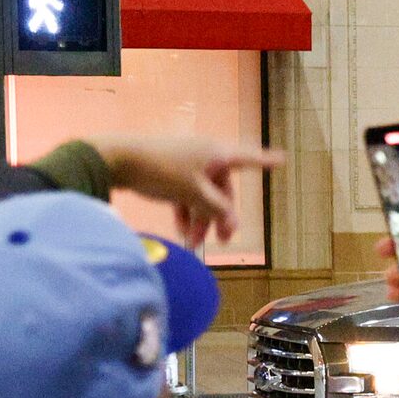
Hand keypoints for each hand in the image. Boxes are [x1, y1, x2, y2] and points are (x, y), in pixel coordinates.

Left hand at [92, 134, 282, 247]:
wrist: (115, 160)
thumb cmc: (161, 171)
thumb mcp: (194, 193)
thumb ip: (217, 210)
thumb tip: (232, 223)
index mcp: (216, 154)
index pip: (248, 159)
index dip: (265, 161)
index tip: (283, 160)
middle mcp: (204, 155)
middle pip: (222, 189)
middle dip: (219, 216)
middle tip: (221, 242)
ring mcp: (185, 163)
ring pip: (202, 195)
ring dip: (200, 220)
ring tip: (191, 243)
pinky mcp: (168, 171)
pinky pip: (186, 193)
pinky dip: (185, 211)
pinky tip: (180, 230)